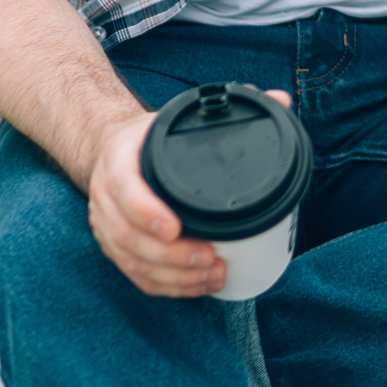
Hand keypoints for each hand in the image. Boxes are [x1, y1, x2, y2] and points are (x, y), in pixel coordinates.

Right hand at [84, 89, 293, 296]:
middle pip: (128, 237)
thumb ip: (226, 109)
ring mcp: (106, 226)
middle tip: (211, 259)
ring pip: (132, 261)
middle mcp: (106, 197)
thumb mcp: (173, 116)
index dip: (146, 212)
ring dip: (173, 277)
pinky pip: (135, 275)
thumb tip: (280, 99)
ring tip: (212, 276)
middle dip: (172, 256)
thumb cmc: (146, 137)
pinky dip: (166, 286)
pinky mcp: (114, 247)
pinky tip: (194, 286)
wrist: (107, 150)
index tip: (175, 228)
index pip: (124, 189)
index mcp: (119, 160)